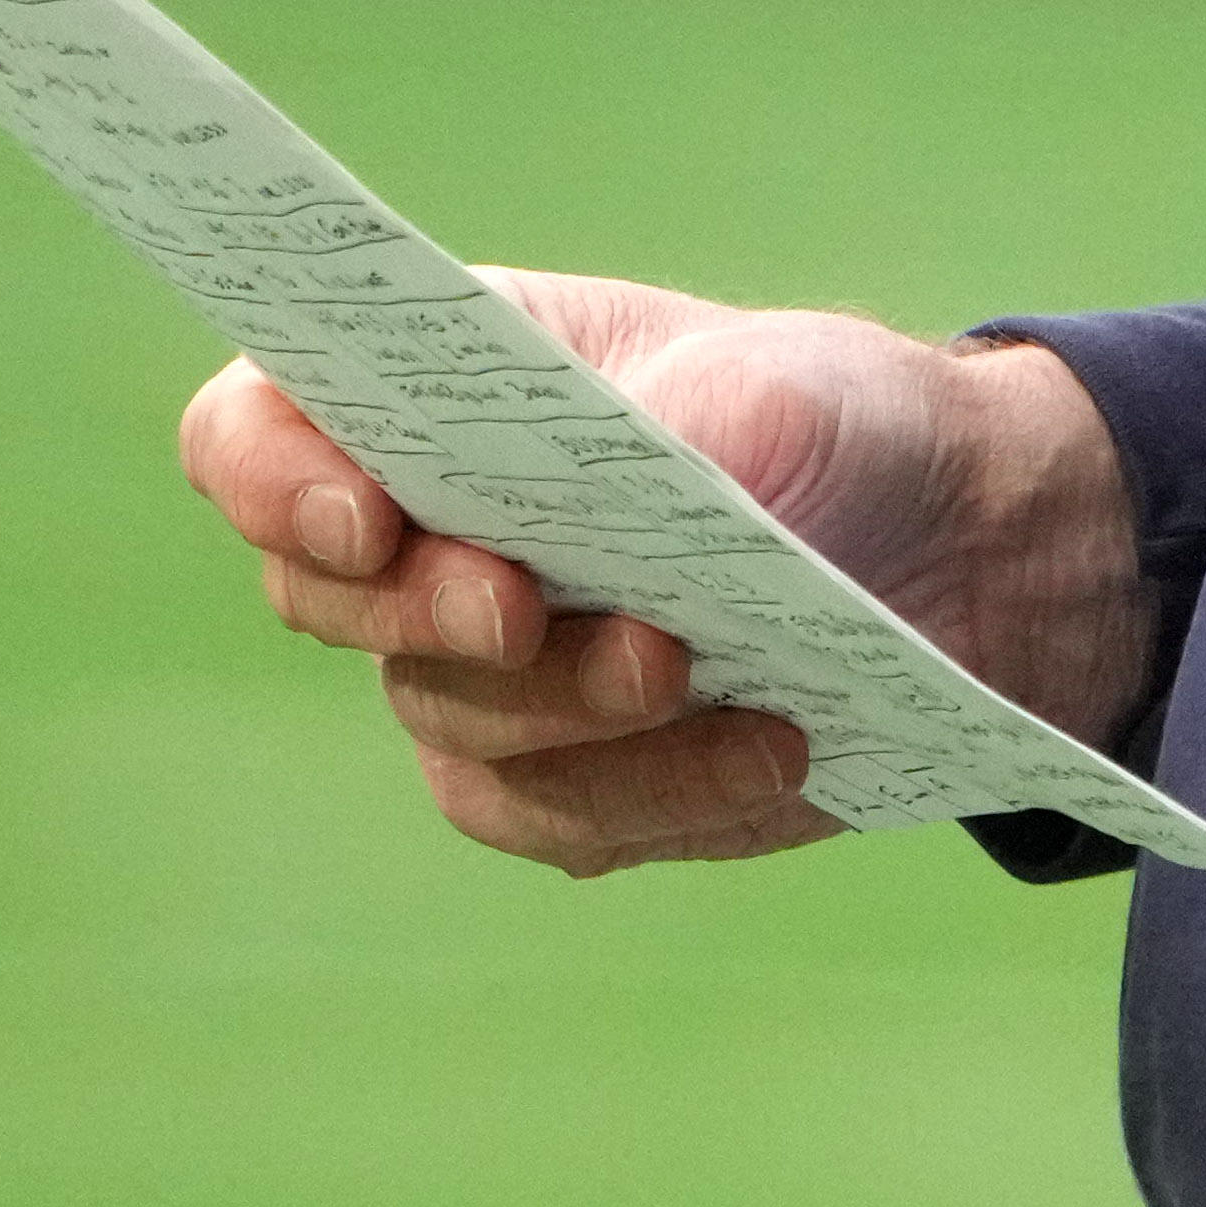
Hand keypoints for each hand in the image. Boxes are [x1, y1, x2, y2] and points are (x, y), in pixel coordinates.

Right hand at [178, 274, 1143, 878]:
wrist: (950, 545)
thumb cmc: (827, 422)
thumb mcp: (769, 387)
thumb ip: (660, 435)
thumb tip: (597, 507)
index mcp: (437, 388)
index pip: (254, 431)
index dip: (271, 477)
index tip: (364, 512)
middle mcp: (423, 534)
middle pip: (326, 599)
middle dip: (427, 609)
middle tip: (527, 606)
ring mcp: (480, 671)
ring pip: (450, 723)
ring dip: (569, 705)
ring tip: (693, 663)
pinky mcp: (562, 780)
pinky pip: (552, 819)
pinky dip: (662, 787)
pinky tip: (775, 745)